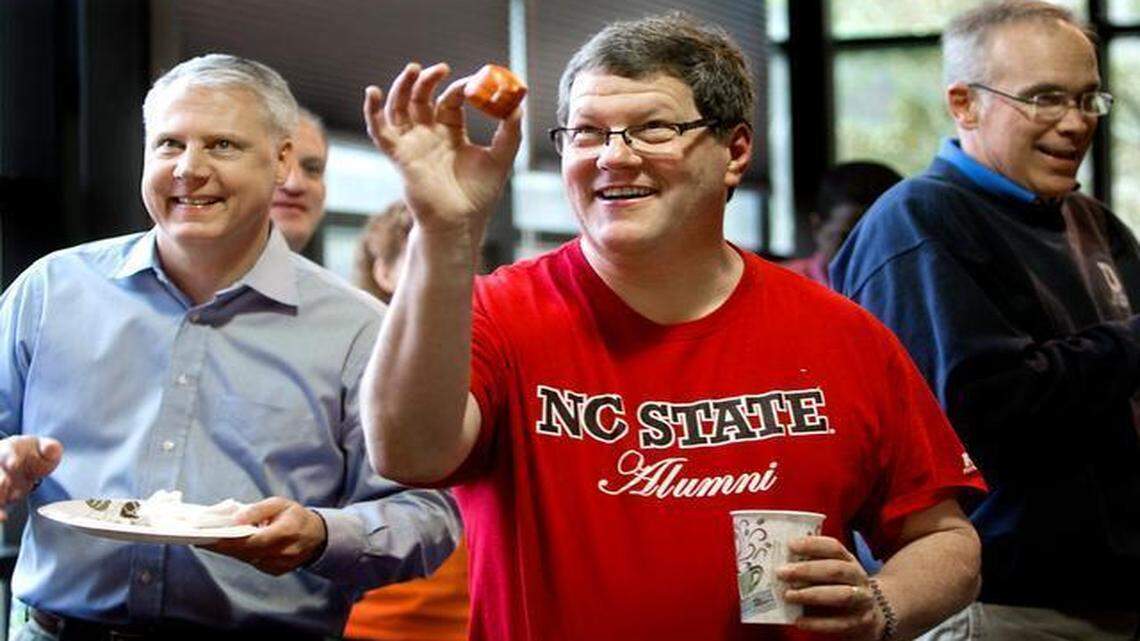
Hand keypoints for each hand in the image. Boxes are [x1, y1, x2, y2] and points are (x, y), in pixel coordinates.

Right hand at [0, 436, 61, 518]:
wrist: (23, 462)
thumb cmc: (36, 454)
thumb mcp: (45, 448)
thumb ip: (50, 448)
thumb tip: (52, 448)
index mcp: (10, 452)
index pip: (8, 455)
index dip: (11, 459)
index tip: (13, 464)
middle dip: (0, 481)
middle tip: (4, 484)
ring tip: (3, 515)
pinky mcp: (1, 494)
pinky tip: (3, 518)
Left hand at [202, 497, 326, 575]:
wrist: (316, 536)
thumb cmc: (296, 517)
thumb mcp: (280, 504)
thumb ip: (257, 510)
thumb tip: (235, 519)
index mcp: (285, 533)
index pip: (250, 541)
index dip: (227, 541)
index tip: (207, 538)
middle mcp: (282, 553)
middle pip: (244, 552)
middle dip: (221, 546)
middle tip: (200, 538)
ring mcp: (278, 565)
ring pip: (246, 559)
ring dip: (229, 550)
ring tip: (212, 540)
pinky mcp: (274, 571)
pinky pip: (252, 562)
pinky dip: (241, 554)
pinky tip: (232, 546)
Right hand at [362, 62, 522, 234]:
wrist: (461, 223)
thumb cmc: (478, 195)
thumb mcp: (500, 158)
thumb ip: (510, 132)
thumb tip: (518, 105)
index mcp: (451, 132)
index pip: (450, 100)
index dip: (459, 88)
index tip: (475, 82)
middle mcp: (429, 134)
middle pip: (421, 97)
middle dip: (427, 80)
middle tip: (441, 69)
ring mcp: (412, 144)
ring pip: (399, 107)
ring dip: (402, 86)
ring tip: (414, 70)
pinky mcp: (399, 156)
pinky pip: (380, 131)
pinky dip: (372, 112)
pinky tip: (373, 93)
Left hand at [777, 536, 884, 639]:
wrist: (870, 615)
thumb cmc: (839, 589)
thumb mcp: (831, 573)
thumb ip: (811, 567)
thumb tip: (779, 565)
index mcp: (849, 561)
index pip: (833, 547)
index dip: (812, 544)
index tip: (790, 545)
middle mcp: (858, 577)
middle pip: (836, 570)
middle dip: (807, 570)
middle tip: (781, 573)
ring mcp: (862, 600)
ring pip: (841, 595)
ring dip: (812, 595)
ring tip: (788, 596)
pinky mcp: (860, 622)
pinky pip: (839, 624)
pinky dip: (817, 623)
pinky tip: (798, 621)